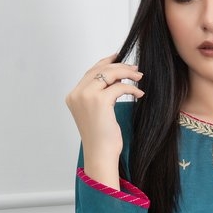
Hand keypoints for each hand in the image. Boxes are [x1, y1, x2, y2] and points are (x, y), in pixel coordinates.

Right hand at [64, 55, 144, 182]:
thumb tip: (116, 77)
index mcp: (73, 96)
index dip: (105, 62)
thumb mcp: (97, 112)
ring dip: (127, 73)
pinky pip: (119, 87)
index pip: (90, 72)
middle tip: (135, 69)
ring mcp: (86, 96)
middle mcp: (77, 94)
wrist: (100, 155)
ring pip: (109, 73)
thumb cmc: (101, 138)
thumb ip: (100, 94)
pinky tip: (139, 94)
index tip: (118, 58)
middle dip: (119, 66)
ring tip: (139, 77)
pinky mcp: (100, 101)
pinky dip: (131, 88)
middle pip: (99, 69)